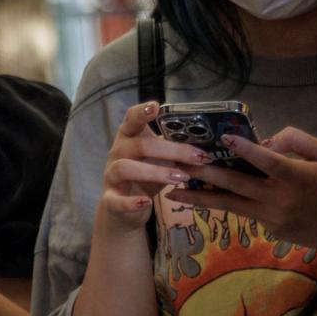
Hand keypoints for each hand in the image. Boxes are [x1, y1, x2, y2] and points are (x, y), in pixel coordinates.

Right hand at [97, 102, 210, 232]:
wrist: (124, 208)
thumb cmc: (146, 177)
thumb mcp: (161, 160)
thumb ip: (176, 152)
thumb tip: (207, 149)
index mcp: (130, 137)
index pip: (131, 119)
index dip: (142, 112)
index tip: (156, 106)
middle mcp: (117, 152)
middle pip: (140, 145)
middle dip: (172, 150)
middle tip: (198, 158)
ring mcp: (111, 175)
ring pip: (126, 168)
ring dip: (155, 172)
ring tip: (181, 178)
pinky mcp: (109, 199)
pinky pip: (115, 200)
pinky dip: (130, 202)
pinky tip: (146, 202)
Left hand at [177, 126, 316, 249]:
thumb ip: (298, 141)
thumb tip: (266, 141)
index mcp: (296, 177)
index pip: (268, 161)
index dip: (247, 149)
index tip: (225, 139)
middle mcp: (279, 199)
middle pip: (237, 184)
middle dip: (205, 174)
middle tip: (178, 166)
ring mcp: (273, 218)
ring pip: (231, 205)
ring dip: (201, 199)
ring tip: (175, 194)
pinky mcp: (272, 230)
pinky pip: (246, 212)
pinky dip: (226, 204)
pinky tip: (204, 198)